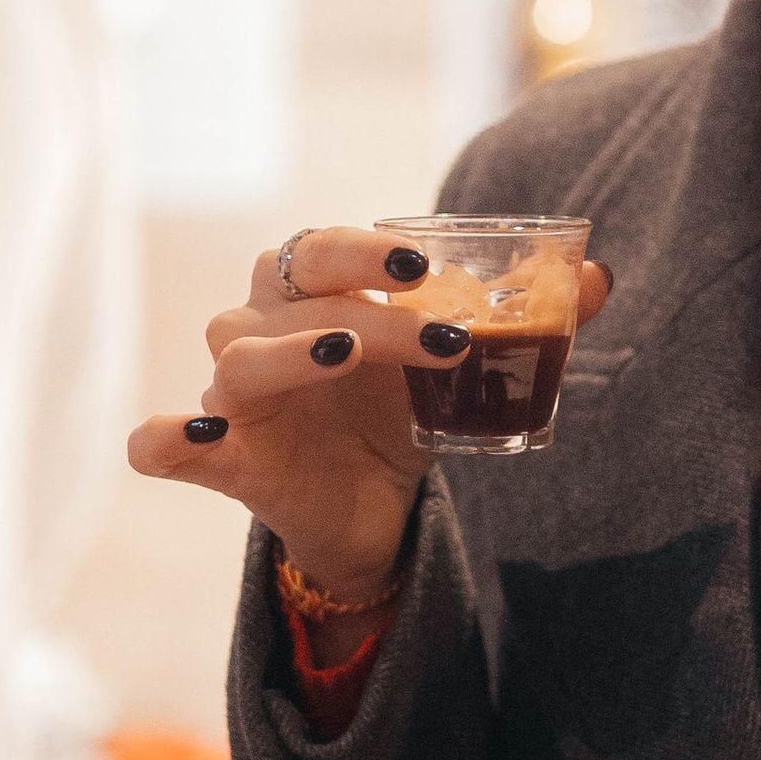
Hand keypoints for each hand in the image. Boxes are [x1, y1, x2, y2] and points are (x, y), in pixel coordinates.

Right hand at [128, 228, 612, 601]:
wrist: (371, 513)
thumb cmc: (399, 418)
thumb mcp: (462, 372)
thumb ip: (527, 325)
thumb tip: (604, 276)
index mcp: (311, 295)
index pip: (319, 246)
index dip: (365, 249)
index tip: (428, 267)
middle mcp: (261, 332)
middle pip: (282, 288)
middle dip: (354, 294)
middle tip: (426, 318)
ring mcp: (232, 397)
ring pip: (233, 357)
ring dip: (291, 352)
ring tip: (349, 355)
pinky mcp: (220, 460)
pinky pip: (156, 443)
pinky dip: (166, 434)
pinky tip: (201, 432)